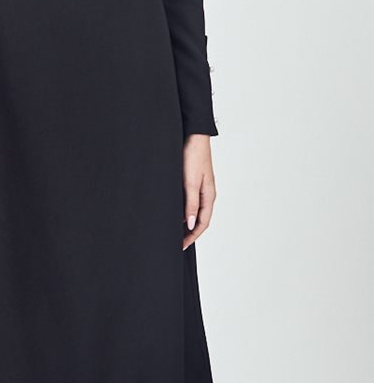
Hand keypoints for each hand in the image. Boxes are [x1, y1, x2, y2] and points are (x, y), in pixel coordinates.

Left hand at [182, 134, 215, 249]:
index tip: (180, 246)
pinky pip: (190, 202)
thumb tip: (189, 224)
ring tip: (173, 232)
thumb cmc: (193, 156)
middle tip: (176, 243)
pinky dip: (184, 211)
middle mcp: (206, 194)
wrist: (193, 136)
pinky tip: (174, 213)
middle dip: (189, 233)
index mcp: (209, 196)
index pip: (202, 223)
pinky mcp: (194, 182)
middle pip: (200, 220)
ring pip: (195, 211)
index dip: (192, 236)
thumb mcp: (190, 182)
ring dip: (186, 223)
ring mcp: (201, 188)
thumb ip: (190, 204)